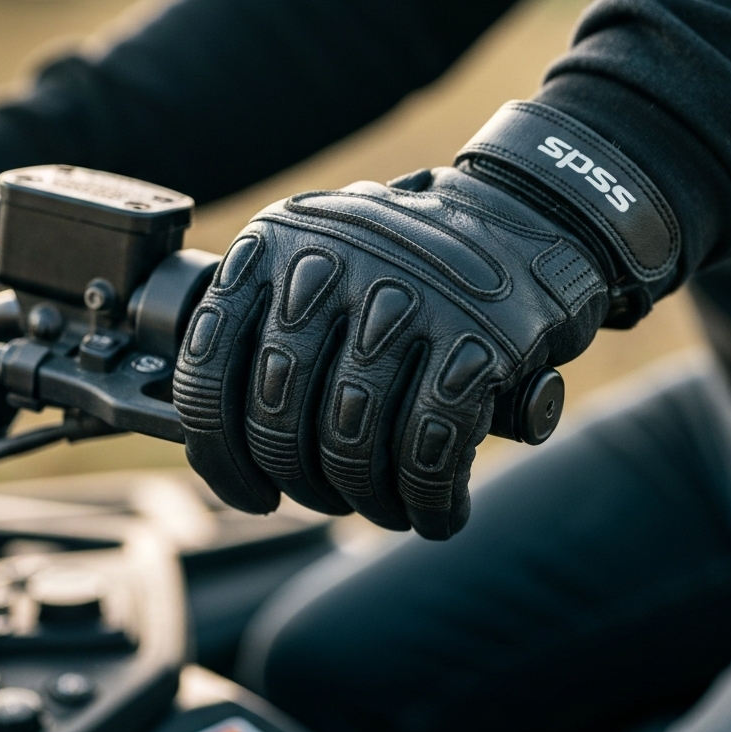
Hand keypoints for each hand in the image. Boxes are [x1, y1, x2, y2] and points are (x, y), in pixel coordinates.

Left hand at [175, 167, 608, 537]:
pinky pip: (430, 447)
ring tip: (383, 508)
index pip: (208, 366)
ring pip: (352, 438)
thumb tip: (221, 448)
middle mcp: (330, 260)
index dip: (220, 453)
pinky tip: (437, 513)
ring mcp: (407, 297)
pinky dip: (431, 499)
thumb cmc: (404, 265)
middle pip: (279, 414)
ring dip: (367, 497)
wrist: (521, 218)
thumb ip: (265, 329)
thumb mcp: (318, 260)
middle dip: (301, 480)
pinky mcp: (477, 337)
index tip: (251, 491)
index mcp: (272, 243)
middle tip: (327, 497)